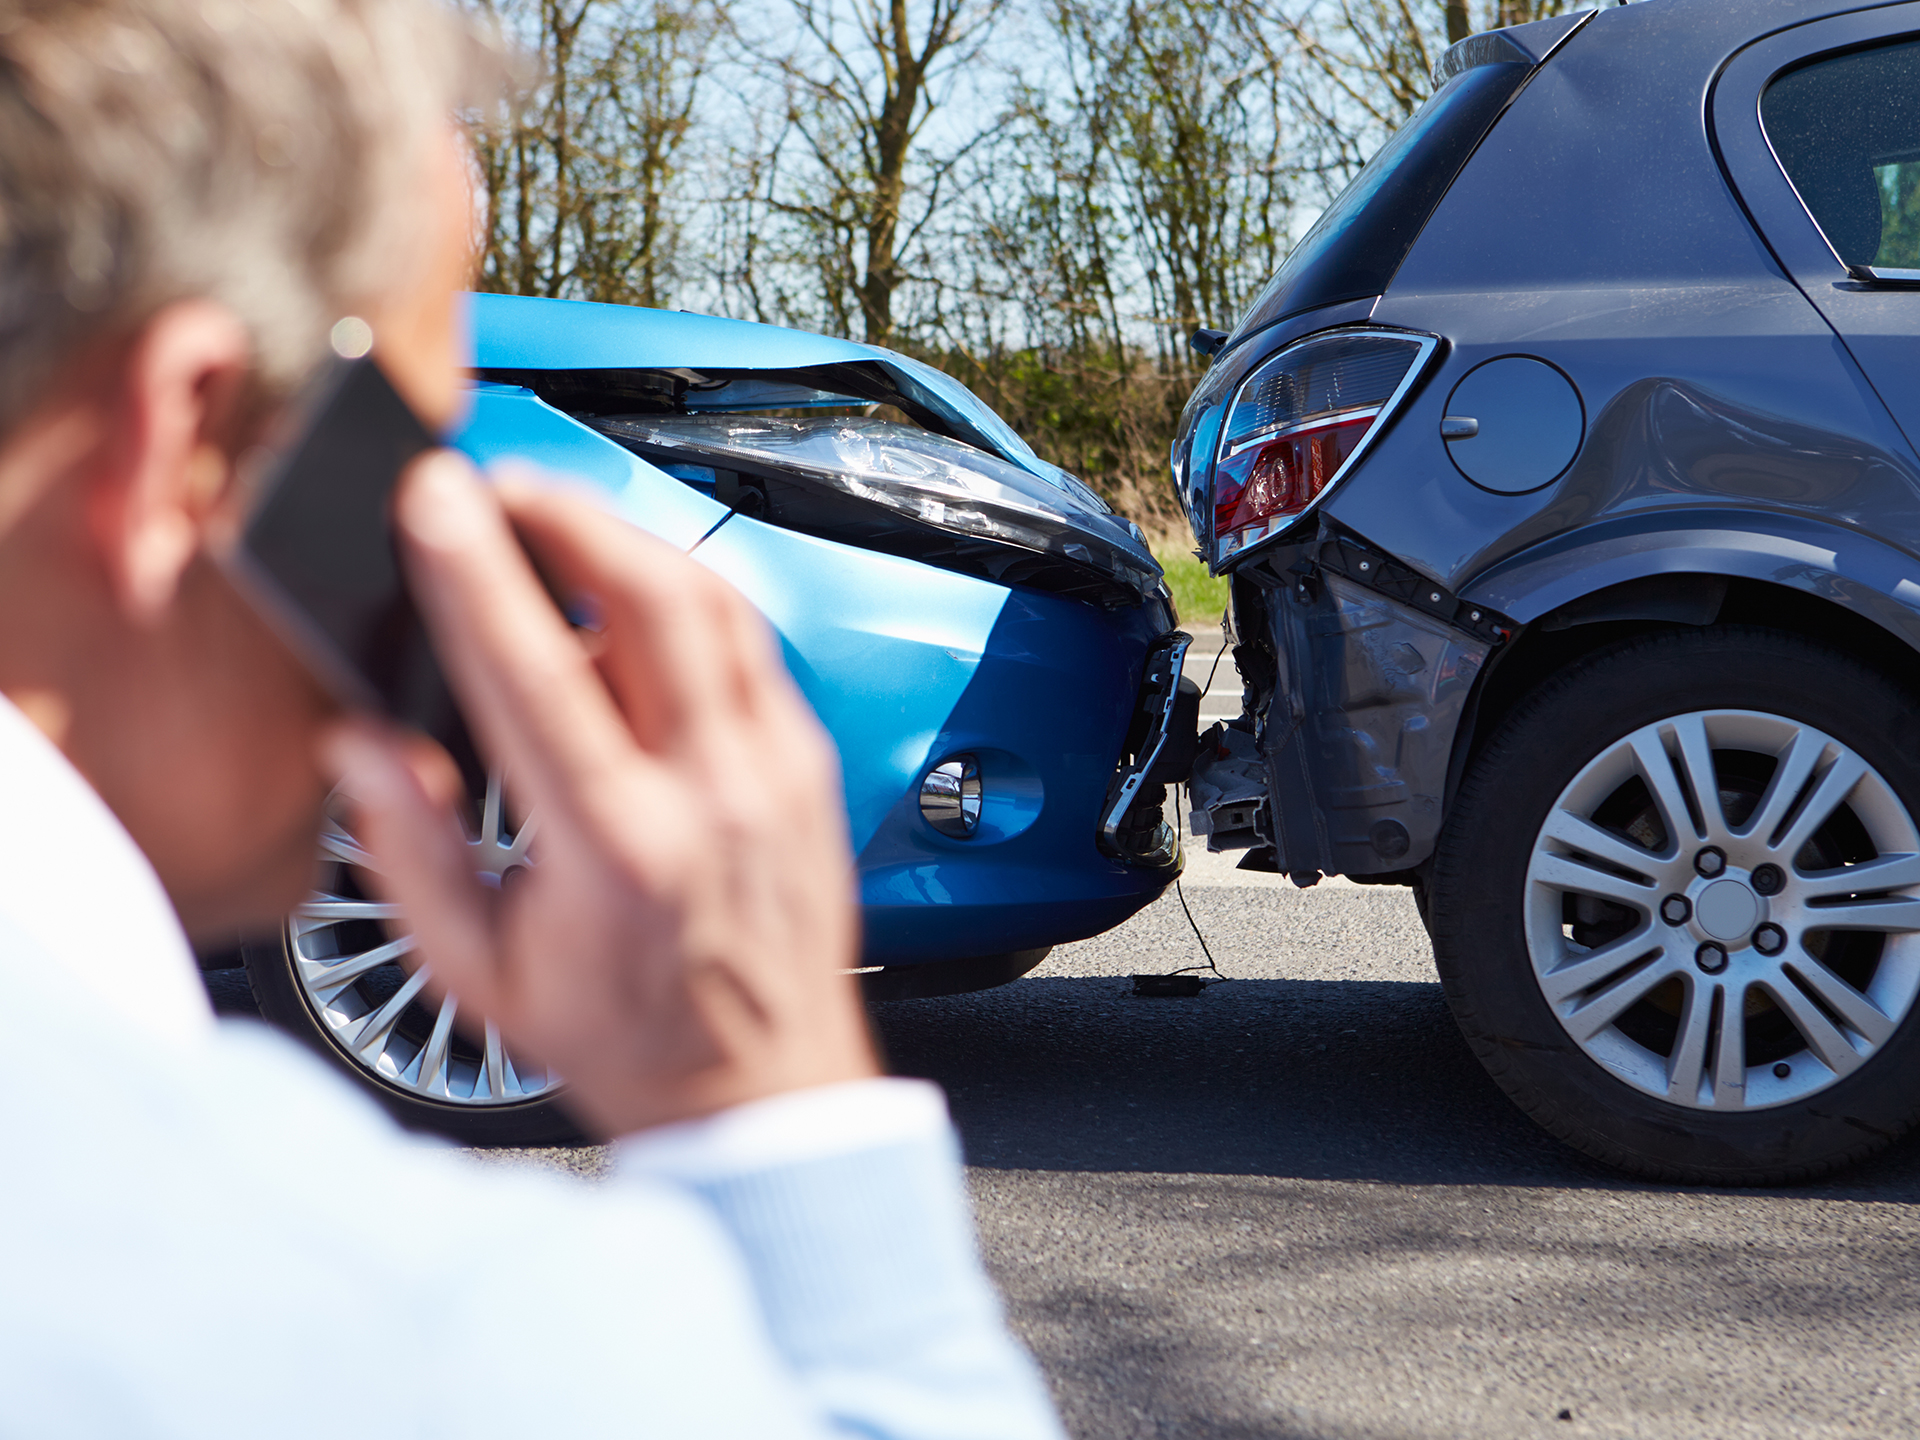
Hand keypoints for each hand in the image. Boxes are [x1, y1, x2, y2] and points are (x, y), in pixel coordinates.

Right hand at [323, 452, 877, 1137]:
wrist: (764, 1091)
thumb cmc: (626, 1038)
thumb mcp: (481, 972)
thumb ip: (410, 850)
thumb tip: (361, 743)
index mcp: (617, 848)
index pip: (538, 670)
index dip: (477, 570)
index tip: (434, 498)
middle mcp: (713, 794)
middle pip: (654, 596)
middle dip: (568, 513)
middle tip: (501, 487)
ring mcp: (776, 772)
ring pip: (716, 603)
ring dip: (630, 541)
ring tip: (558, 525)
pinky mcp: (810, 764)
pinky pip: (750, 645)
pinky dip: (686, 601)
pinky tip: (634, 605)